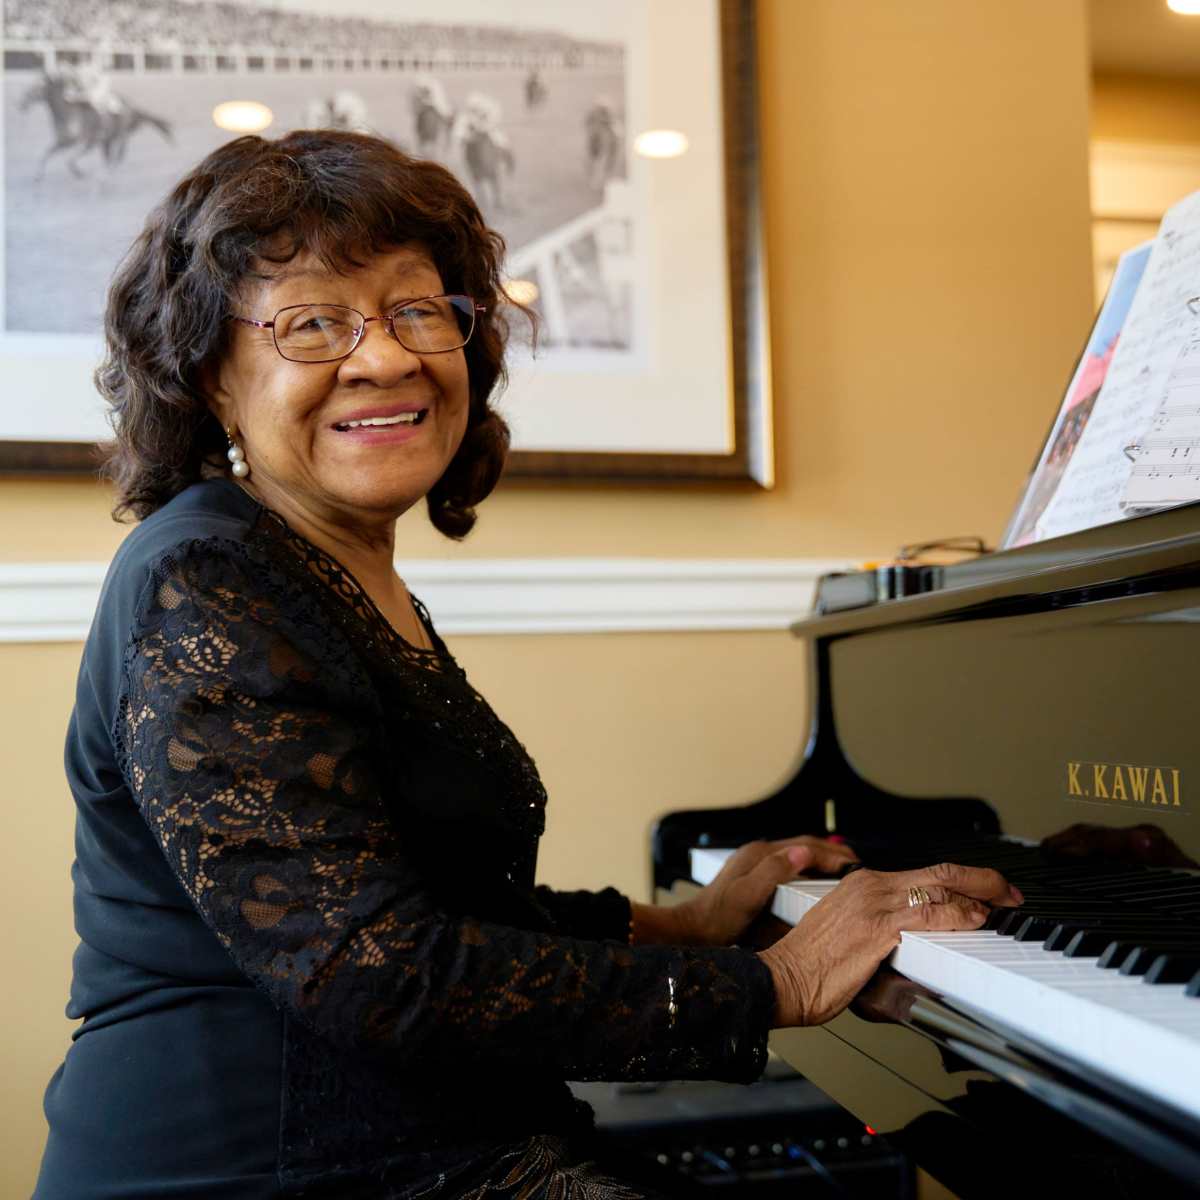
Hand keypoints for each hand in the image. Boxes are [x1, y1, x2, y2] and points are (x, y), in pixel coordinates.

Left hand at [673, 836, 858, 946]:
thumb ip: (773, 871)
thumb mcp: (747, 896)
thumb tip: (803, 852)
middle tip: (856, 864)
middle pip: (803, 846)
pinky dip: (809, 868)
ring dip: (821, 858)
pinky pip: (790, 865)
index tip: (854, 865)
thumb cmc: (717, 918)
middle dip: (831, 852)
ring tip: (843, 869)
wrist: (694, 930)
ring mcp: (756, 864)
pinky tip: (817, 879)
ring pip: (798, 854)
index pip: (805, 846)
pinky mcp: (756, 877)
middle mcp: (759, 854)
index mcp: (759, 854)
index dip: (832, 855)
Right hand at [758, 862, 1021, 1026]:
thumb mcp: (848, 937)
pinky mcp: (879, 929)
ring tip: (1001, 906)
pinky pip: (930, 915)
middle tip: (1006, 891)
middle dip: (981, 879)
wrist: (781, 978)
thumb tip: (914, 951)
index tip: (981, 891)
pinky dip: (959, 915)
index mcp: (861, 885)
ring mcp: (875, 904)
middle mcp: (870, 886)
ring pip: (941, 888)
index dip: (960, 880)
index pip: (923, 873)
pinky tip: (975, 922)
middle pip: (939, 871)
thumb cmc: (809, 966)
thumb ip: (881, 936)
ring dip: (978, 896)